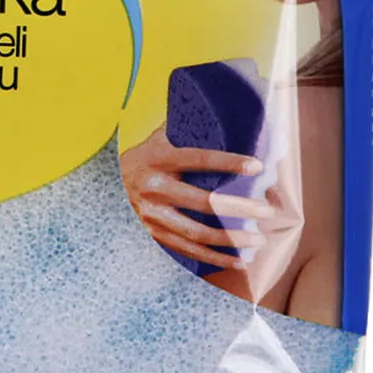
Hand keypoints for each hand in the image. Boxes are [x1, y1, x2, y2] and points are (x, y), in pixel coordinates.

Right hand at [120, 126, 270, 271]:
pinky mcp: (154, 234)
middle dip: (239, 209)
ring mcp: (153, 215)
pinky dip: (215, 258)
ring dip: (231, 239)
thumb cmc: (142, 157)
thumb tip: (222, 112)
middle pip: (204, 203)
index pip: (199, 160)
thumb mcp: (158, 140)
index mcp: (160, 159)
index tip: (257, 166)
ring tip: (258, 240)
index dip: (229, 163)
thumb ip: (184, 130)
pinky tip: (238, 260)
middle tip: (266, 211)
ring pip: (198, 233)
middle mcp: (156, 188)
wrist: (106, 185)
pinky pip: (188, 251)